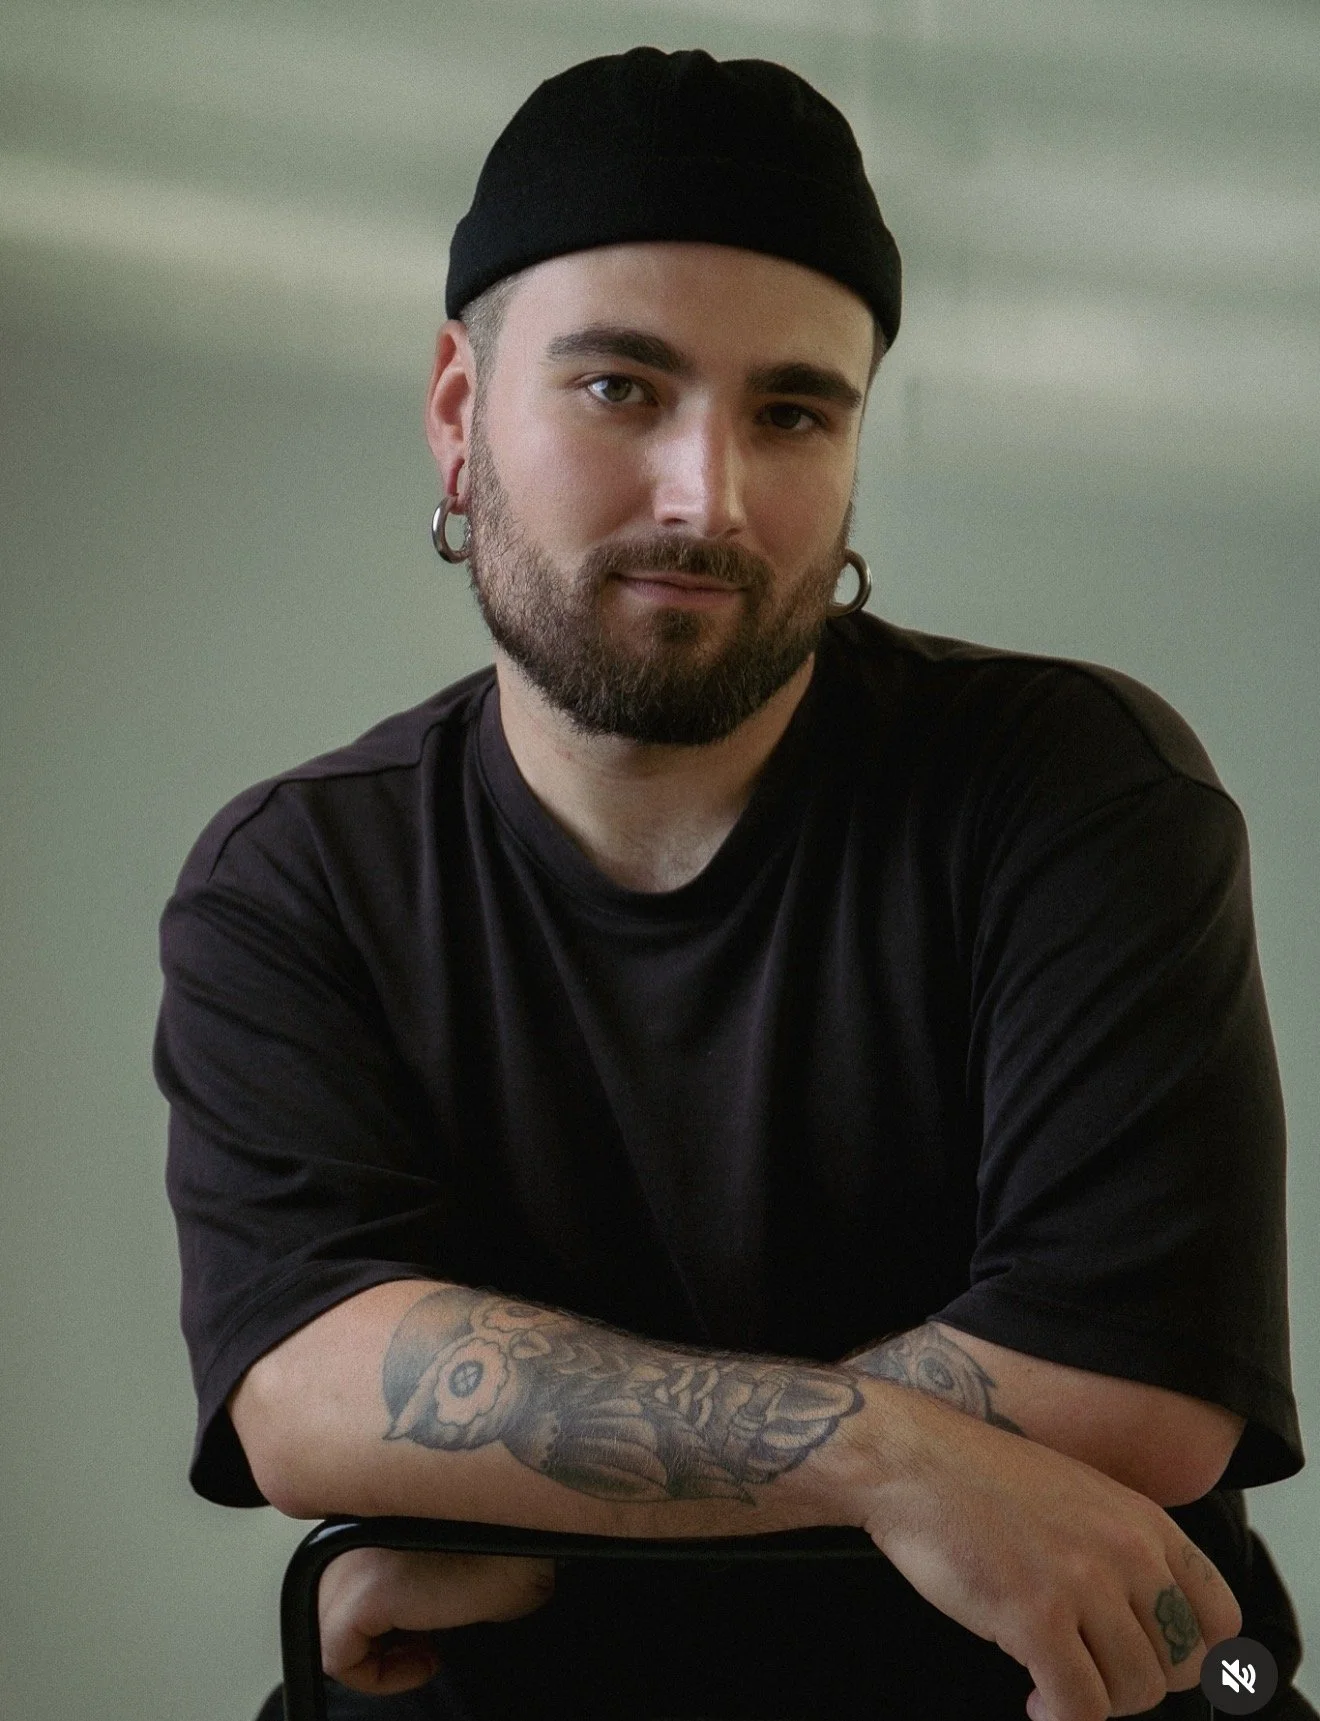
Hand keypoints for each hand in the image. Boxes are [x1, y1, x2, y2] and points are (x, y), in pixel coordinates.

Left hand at [318, 1547, 555, 1694]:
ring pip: (327, 1631)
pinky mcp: (364, 1593)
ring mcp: (349, 1560)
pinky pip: (337, 1657)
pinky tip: (428, 1659)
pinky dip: (378, 1675)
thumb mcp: (443, 1558)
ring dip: (377, 1656)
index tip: (425, 1627)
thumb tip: (398, 1616)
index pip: (341, 1580)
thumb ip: (405, 1577)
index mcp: (364, 1512)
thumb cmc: (508, 1545)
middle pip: (330, 1605)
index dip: (382, 1617)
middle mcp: (348, 1529)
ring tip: (428, 1649)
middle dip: (375, 1636)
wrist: (534, 1538)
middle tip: (426, 1641)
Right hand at [853, 1385, 1240, 1719]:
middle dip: (1137, 1682)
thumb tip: (1149, 1619)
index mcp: (1142, 1522)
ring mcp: (1082, 1585)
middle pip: (1181, 1665)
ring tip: (1058, 1682)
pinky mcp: (1035, 1619)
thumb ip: (1123, 1545)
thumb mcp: (1080, 1493)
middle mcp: (1126, 1552)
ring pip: (1136, 1693)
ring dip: (1097, 1700)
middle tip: (1093, 1671)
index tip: (1157, 1665)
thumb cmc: (983, 1480)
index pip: (1220, 1617)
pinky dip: (1061, 1716)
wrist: (913, 1464)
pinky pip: (1081, 1706)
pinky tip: (1036, 1697)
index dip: (1196, 1656)